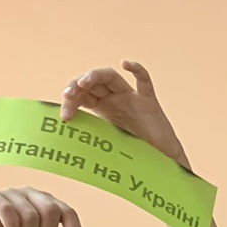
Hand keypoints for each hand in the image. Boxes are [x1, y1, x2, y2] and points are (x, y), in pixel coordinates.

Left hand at [60, 61, 186, 165]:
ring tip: (83, 82)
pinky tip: (125, 64)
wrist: (162, 162)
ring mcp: (132, 98)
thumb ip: (92, 142)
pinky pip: (144, 82)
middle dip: (77, 86)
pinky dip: (137, 70)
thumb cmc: (136, 156)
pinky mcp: (149, 102)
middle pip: (92, 83)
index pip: (82, 95)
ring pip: (111, 77)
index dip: (71, 102)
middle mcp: (115, 99)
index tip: (64, 117)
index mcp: (103, 107)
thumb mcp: (108, 147)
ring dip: (94, 76)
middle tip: (68, 96)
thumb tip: (68, 153)